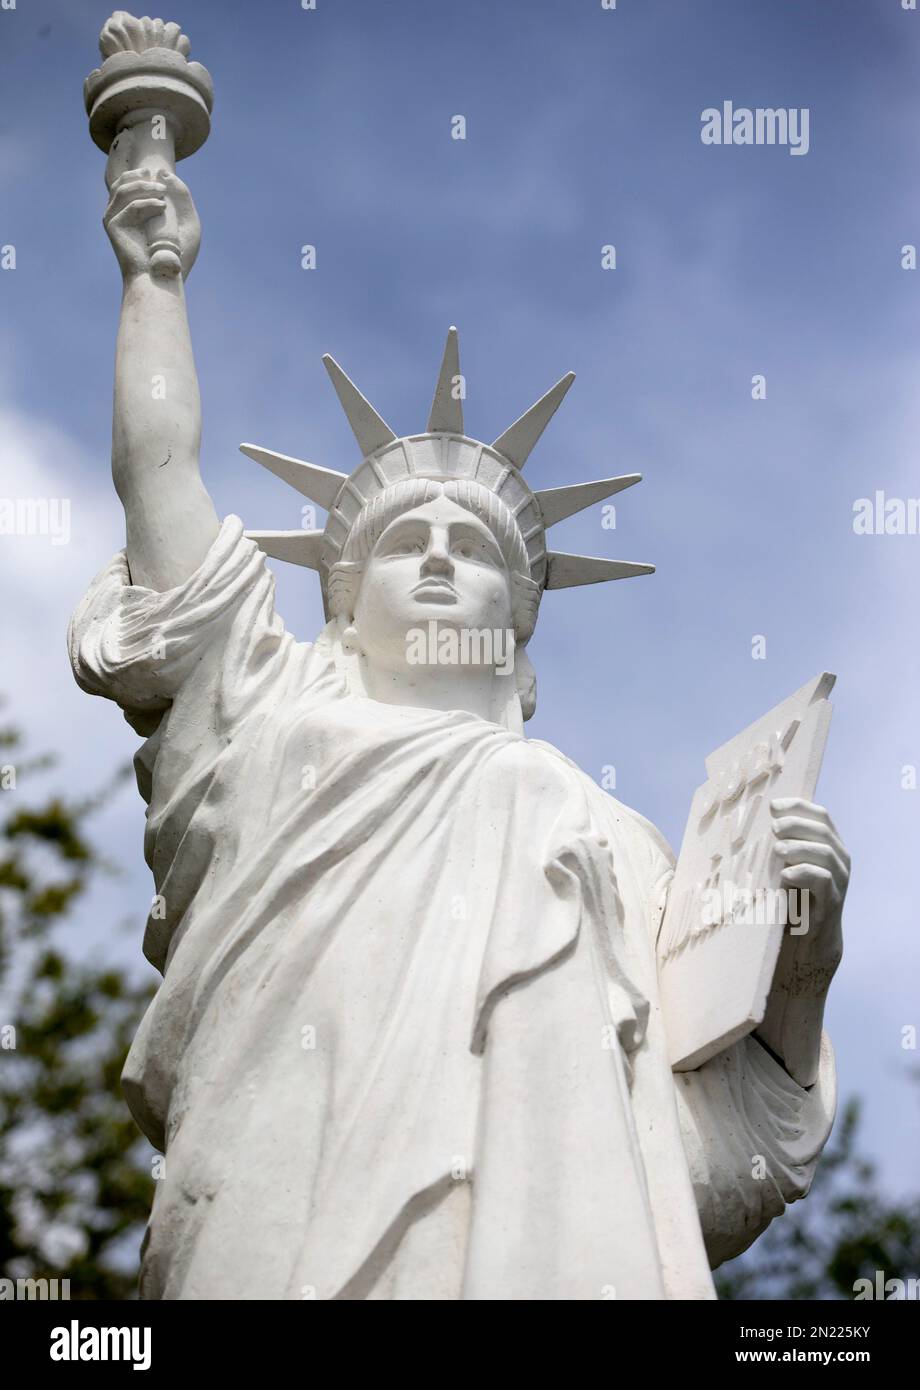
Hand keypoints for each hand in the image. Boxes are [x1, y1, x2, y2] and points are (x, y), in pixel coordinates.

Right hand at [103, 168, 200, 281]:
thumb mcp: (182, 220)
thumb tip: (163, 171)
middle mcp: (117, 213)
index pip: (127, 182)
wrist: (160, 277)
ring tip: (163, 193)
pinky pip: (130, 206)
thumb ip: (178, 194)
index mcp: (129, 210)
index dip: (140, 174)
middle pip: (122, 182)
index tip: (158, 174)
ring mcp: (113, 218)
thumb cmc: (174, 254)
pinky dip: (147, 203)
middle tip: (160, 183)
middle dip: (141, 177)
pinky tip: (162, 207)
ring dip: (145, 187)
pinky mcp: (113, 226)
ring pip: (124, 190)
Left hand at [770, 796, 847, 975]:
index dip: (798, 806)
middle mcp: (838, 859)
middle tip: (773, 828)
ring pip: (825, 853)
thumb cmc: (789, 899)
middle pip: (822, 830)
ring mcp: (839, 880)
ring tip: (777, 850)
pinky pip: (823, 880)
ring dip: (799, 847)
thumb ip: (779, 846)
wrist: (805, 943)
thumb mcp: (783, 867)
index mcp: (828, 845)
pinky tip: (785, 874)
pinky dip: (804, 873)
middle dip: (796, 824)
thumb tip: (751, 822)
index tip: (773, 806)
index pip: (820, 815)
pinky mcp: (832, 902)